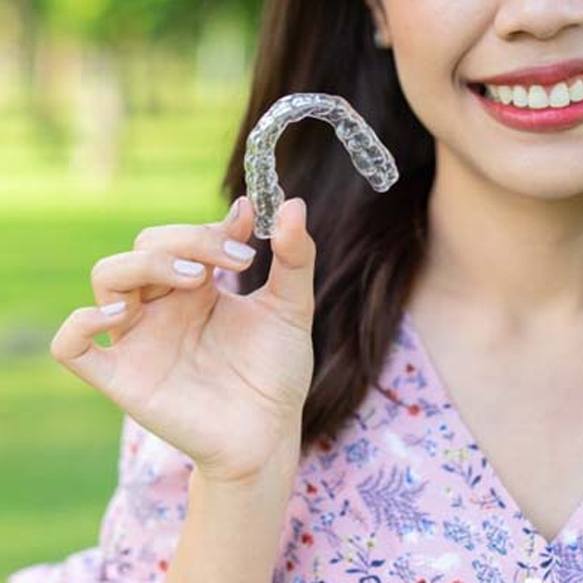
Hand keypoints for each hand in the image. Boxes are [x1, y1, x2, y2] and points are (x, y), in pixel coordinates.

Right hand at [49, 196, 315, 483]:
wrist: (269, 433)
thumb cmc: (276, 372)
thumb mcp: (291, 308)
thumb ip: (294, 257)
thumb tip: (291, 202)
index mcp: (198, 288)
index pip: (183, 236)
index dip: (212, 227)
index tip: (251, 227)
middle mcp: (164, 306)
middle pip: (145, 246)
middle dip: (189, 241)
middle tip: (238, 263)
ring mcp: (141, 339)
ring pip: (108, 277)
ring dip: (144, 265)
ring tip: (192, 279)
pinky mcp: (123, 378)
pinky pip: (73, 346)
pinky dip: (81, 323)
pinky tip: (120, 314)